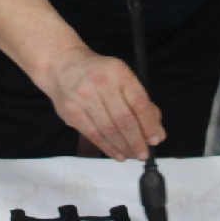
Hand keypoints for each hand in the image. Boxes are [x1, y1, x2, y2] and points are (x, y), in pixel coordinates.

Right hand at [39, 47, 164, 160]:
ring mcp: (84, 98)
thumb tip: (157, 133)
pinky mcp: (71, 112)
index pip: (138, 102)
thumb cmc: (99, 74)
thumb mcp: (122, 78)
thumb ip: (141, 104)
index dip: (149, 124)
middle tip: (144, 153)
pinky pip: (94, 135)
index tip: (155, 140)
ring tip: (133, 155)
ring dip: (124, 147)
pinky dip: (108, 148)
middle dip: (137, 140)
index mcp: (118, 72)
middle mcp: (101, 83)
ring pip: (108, 130)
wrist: (62, 65)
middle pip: (123, 119)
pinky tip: (118, 154)